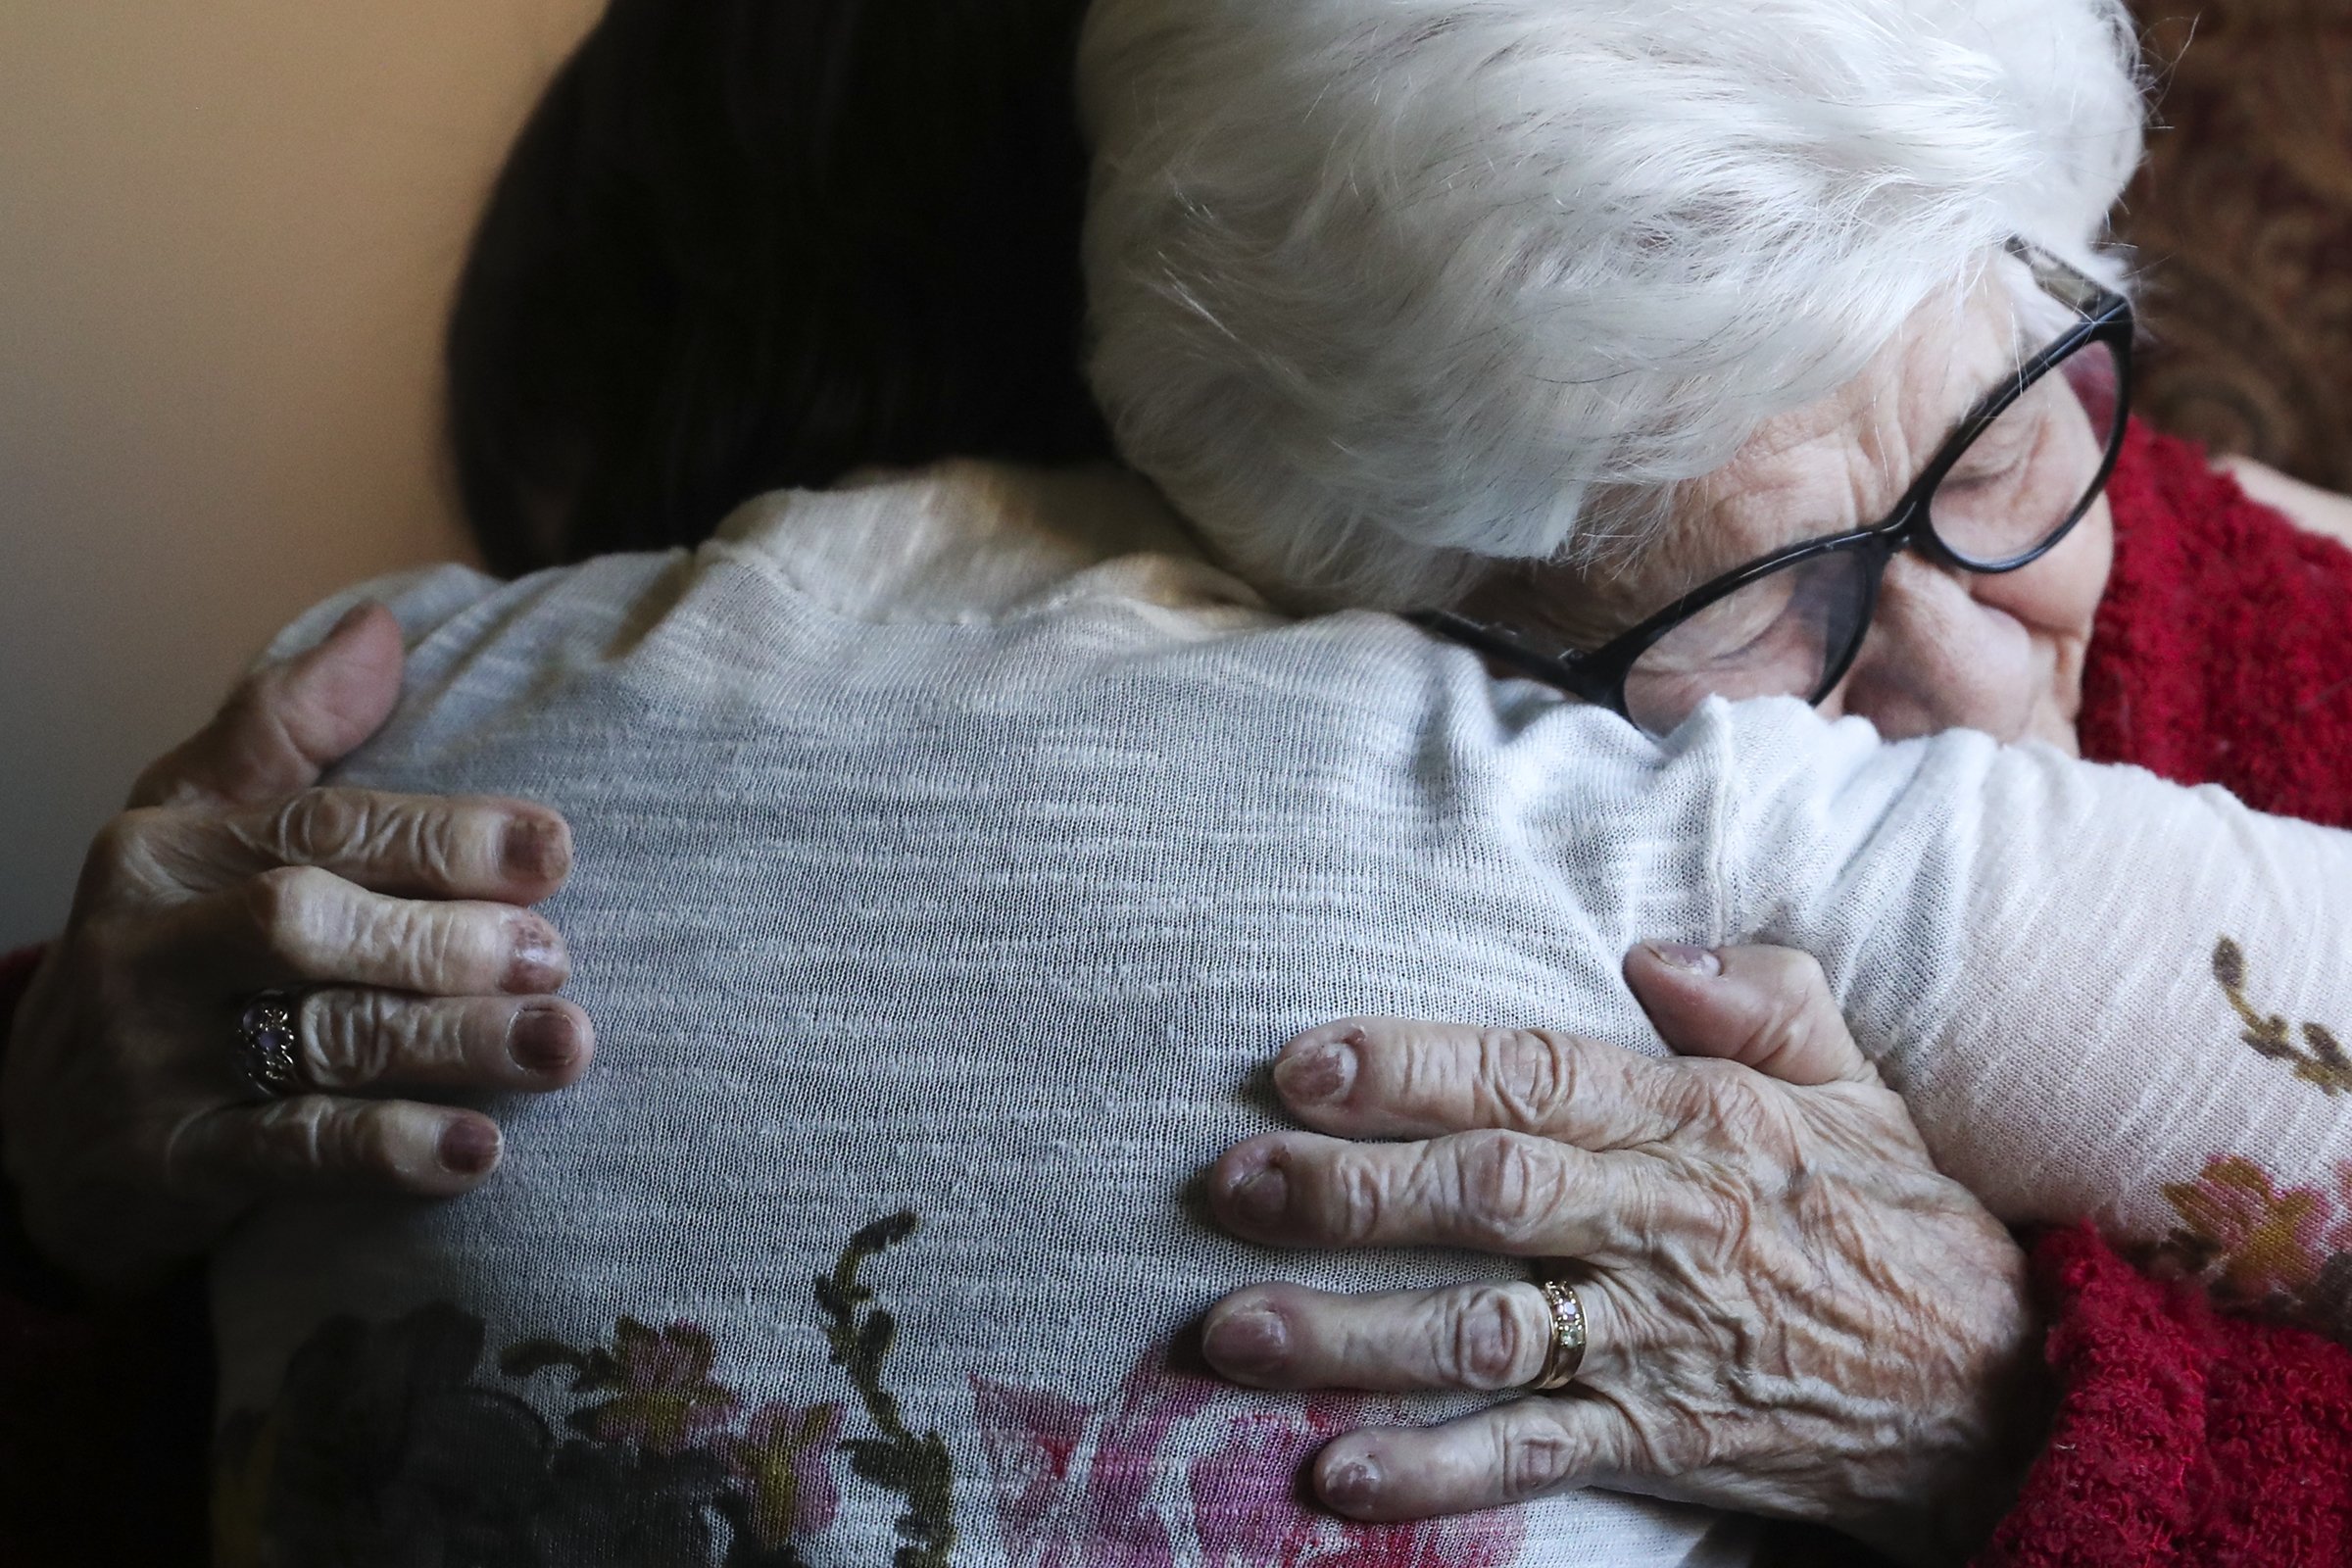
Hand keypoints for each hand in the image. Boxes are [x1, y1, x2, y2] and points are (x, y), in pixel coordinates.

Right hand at [2, 604, 591, 1293]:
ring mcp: (152, 1059)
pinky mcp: (172, 1163)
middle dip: (443, 938)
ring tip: (561, 1044)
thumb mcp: (193, 826)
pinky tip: (478, 1153)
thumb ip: (284, 731)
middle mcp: (149, 946)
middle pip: (310, 924)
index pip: (321, 828)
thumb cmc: (163, 950)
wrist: (40, 1132)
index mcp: (165, 849)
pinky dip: (389, 1151)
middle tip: (556, 955)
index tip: (554, 848)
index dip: (444, 836)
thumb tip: (382, 627)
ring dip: (452, 1041)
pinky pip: (293, 1153)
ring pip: (318, 1039)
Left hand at [1198, 944, 2046, 1564]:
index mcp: (1699, 1120)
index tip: (1304, 1061)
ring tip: (1232, 1330)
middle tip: (1228, 1182)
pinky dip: (1431, 1472)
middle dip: (1348, 1189)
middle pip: (1486, 1198)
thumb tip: (1649, 950)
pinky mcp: (1658, 1442)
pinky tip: (1330, 1474)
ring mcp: (1656, 1341)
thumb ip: (1764, 996)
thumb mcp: (1860, 1081)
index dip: (1415, 1068)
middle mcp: (1664, 1225)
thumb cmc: (1900, 1218)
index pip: (1537, 1077)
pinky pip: (1531, 1458)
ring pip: (1484, 1332)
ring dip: (1351, 1335)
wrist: (2001, 1393)